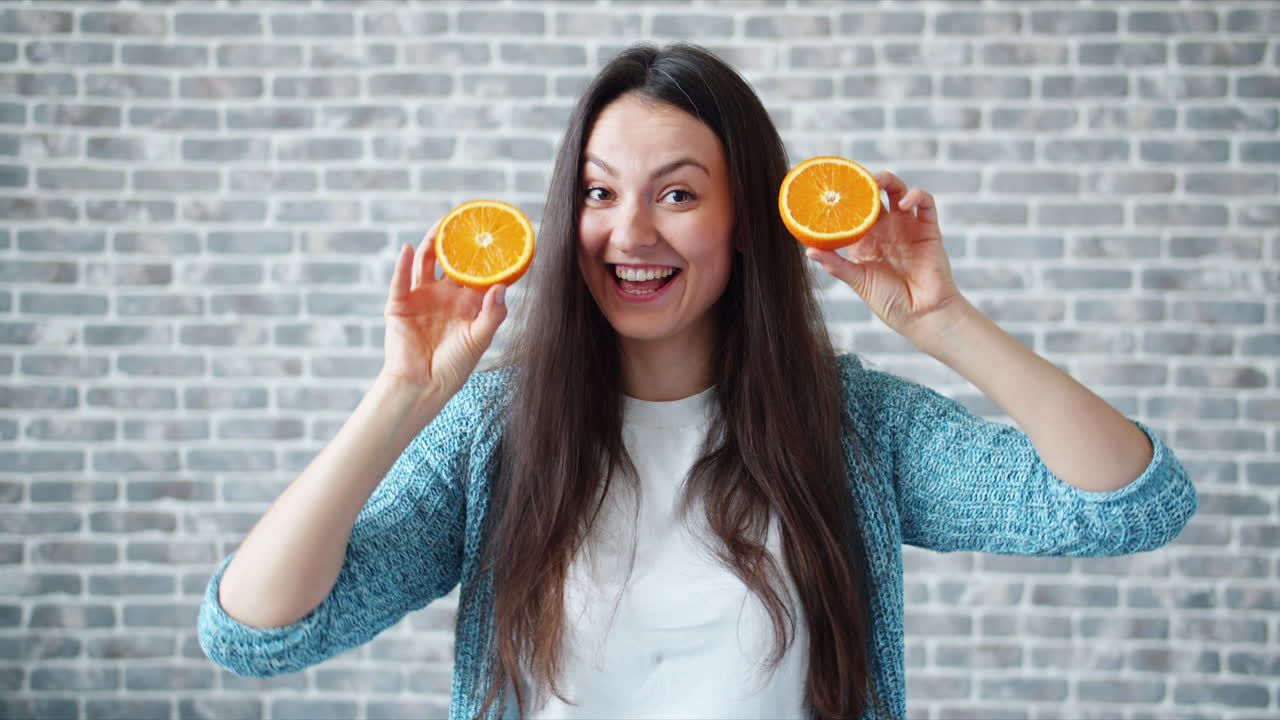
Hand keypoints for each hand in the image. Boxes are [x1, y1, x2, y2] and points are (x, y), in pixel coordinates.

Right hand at [378, 220, 507, 396]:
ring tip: (441, 225)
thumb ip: (492, 314)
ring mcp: (421, 298)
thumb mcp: (479, 339)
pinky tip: (410, 249)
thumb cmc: (454, 366)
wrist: (422, 386)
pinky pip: (401, 280)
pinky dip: (404, 264)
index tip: (496, 235)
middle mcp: (444, 296)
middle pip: (450, 261)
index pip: (476, 272)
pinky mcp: (399, 305)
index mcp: (466, 303)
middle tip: (467, 220)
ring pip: (426, 263)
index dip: (484, 255)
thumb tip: (502, 285)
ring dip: (432, 243)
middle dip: (458, 241)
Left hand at [806, 170, 962, 342]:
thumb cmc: (890, 302)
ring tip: (877, 182)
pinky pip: (925, 204)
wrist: (922, 315)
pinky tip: (905, 202)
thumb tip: (809, 250)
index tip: (830, 186)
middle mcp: (886, 230)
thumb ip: (835, 264)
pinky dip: (916, 196)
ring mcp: (907, 227)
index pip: (852, 211)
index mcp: (866, 240)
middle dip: (864, 183)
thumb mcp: (858, 281)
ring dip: (888, 180)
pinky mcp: (928, 229)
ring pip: (898, 192)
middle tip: (853, 178)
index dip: (843, 198)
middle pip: (874, 195)